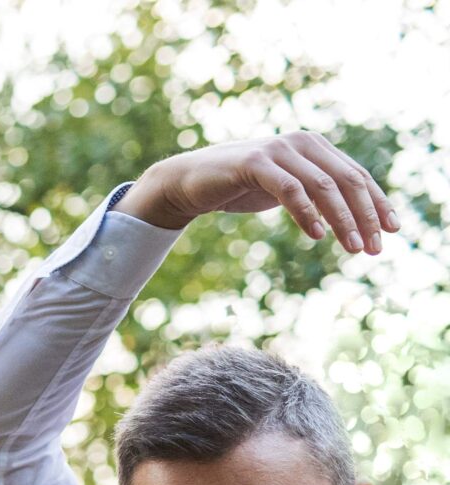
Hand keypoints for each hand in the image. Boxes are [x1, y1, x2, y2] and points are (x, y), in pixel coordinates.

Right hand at [120, 131, 395, 252]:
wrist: (187, 182)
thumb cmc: (237, 187)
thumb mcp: (283, 188)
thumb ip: (313, 191)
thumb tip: (348, 215)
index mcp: (315, 147)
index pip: (356, 175)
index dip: (377, 203)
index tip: (390, 231)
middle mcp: (302, 142)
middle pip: (348, 180)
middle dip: (365, 215)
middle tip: (373, 248)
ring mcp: (279, 150)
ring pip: (324, 186)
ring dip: (342, 219)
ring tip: (351, 247)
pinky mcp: (256, 163)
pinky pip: (291, 189)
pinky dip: (307, 213)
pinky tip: (317, 235)